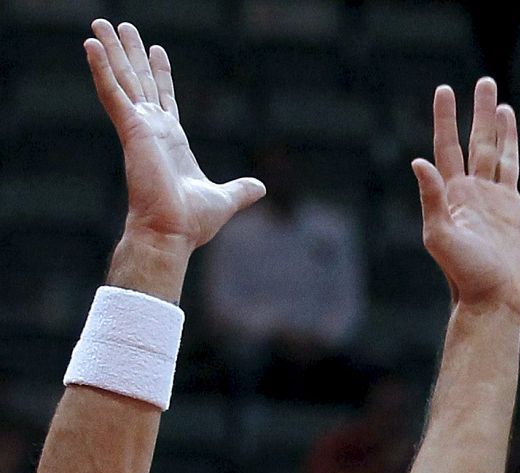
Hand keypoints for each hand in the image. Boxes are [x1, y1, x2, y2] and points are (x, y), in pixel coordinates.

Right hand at [85, 20, 264, 255]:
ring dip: (110, 51)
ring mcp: (139, 128)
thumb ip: (240, 190)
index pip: (164, 99)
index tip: (157, 50)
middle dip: (131, 53)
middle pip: (140, 81)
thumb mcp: (225, 199)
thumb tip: (259, 188)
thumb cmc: (191, 222)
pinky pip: (112, 93)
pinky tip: (91, 46)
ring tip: (99, 22)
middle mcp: (152, 130)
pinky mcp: (131, 130)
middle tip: (119, 25)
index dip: (160, 74)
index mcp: (171, 141)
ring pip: (123, 80)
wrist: (172, 233)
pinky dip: (101, 68)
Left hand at [413, 79, 519, 318]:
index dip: (446, 118)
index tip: (446, 90)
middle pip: (481, 144)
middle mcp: (481, 195)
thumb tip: (419, 161)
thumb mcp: (440, 236)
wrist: (495, 303)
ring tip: (506, 108)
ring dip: (508, 134)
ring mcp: (506, 206)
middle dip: (483, 113)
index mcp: (457, 195)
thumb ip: (432, 198)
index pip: (449, 147)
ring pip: (507, 160)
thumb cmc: (464, 275)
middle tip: (486, 82)